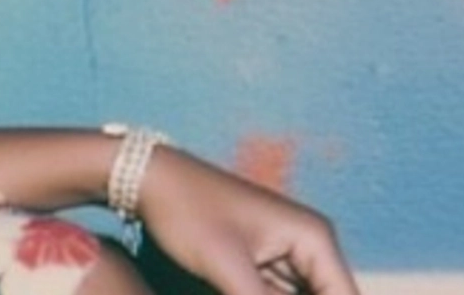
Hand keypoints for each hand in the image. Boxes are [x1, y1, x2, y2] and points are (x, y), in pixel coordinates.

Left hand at [135, 146, 359, 294]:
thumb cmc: (187, 213)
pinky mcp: (263, 261)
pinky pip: (278, 294)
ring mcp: (288, 252)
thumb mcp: (226, 269)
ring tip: (233, 286)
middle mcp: (310, 243)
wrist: (148, 179)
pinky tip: (232, 290)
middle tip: (241, 291)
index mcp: (315, 238)